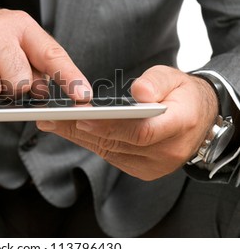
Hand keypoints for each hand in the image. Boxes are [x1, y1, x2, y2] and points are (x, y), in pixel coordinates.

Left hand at [37, 65, 218, 180]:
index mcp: (180, 125)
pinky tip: (69, 130)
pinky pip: (110, 156)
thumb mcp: (175, 78)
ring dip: (78, 137)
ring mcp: (154, 165)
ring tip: (52, 122)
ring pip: (108, 151)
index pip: (142, 131)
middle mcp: (167, 151)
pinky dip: (88, 142)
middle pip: (117, 142)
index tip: (82, 117)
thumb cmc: (182, 96)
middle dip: (80, 130)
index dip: (111, 126)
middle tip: (51, 118)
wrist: (198, 121)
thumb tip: (139, 93)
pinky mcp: (142, 170)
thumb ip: (157, 82)